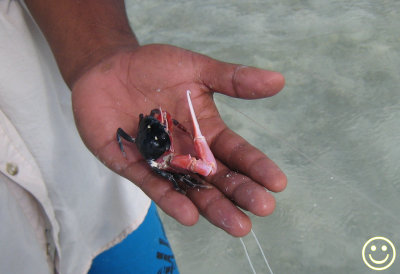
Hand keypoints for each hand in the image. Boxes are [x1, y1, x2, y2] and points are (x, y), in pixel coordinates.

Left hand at [72, 44, 286, 236]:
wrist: (108, 68)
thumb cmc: (153, 67)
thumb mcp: (196, 69)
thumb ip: (232, 79)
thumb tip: (278, 80)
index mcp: (206, 131)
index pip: (236, 152)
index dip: (256, 166)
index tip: (278, 182)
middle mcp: (187, 152)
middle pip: (217, 178)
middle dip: (240, 193)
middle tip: (263, 208)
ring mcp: (161, 161)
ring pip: (190, 189)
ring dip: (213, 208)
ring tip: (238, 226)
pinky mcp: (132, 165)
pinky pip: (152, 185)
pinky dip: (169, 199)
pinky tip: (189, 215)